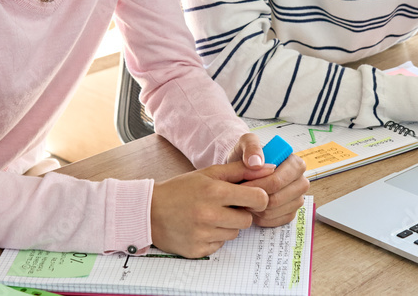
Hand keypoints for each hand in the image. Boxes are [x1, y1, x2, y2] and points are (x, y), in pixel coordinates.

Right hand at [150, 162, 268, 257]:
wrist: (148, 212)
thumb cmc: (179, 190)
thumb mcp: (208, 173)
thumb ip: (239, 170)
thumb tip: (268, 168)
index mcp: (214, 192)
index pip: (258, 198)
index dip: (258, 197)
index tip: (251, 197)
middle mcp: (210, 215)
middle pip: (247, 219)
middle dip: (241, 212)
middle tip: (224, 206)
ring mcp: (203, 235)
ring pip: (234, 233)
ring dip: (227, 225)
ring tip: (209, 216)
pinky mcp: (198, 250)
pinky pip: (220, 246)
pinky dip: (214, 238)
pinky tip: (201, 228)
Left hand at [238, 153, 308, 226]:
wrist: (244, 170)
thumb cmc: (248, 156)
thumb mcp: (246, 142)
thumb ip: (251, 146)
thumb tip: (257, 162)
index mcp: (295, 164)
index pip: (277, 181)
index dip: (258, 185)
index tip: (242, 185)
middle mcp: (300, 182)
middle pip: (277, 199)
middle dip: (256, 198)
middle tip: (241, 194)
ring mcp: (297, 199)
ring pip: (275, 211)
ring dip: (256, 208)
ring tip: (245, 198)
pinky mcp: (291, 212)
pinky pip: (275, 221)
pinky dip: (260, 218)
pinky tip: (252, 208)